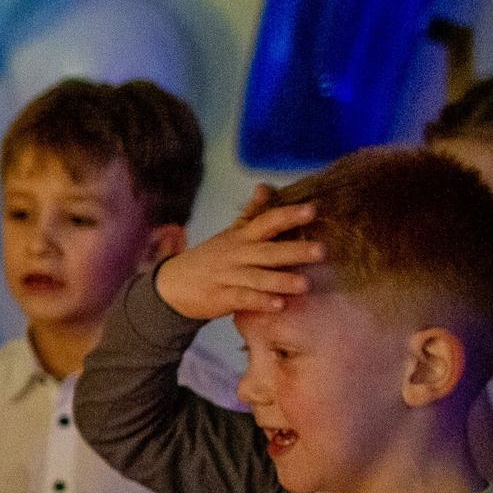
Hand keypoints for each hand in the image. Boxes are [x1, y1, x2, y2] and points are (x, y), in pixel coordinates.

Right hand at [154, 187, 325, 321]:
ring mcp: (227, 276)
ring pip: (257, 277)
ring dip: (280, 280)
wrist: (171, 285)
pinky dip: (260, 302)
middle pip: (267, 251)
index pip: (266, 221)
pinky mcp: (221, 298)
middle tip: (322, 250)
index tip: (312, 210)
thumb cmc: (209, 258)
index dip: (288, 215)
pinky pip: (243, 299)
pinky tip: (279, 305)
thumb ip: (250, 213)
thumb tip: (265, 186)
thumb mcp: (229, 234)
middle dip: (294, 251)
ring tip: (305, 284)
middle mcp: (236, 255)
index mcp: (240, 237)